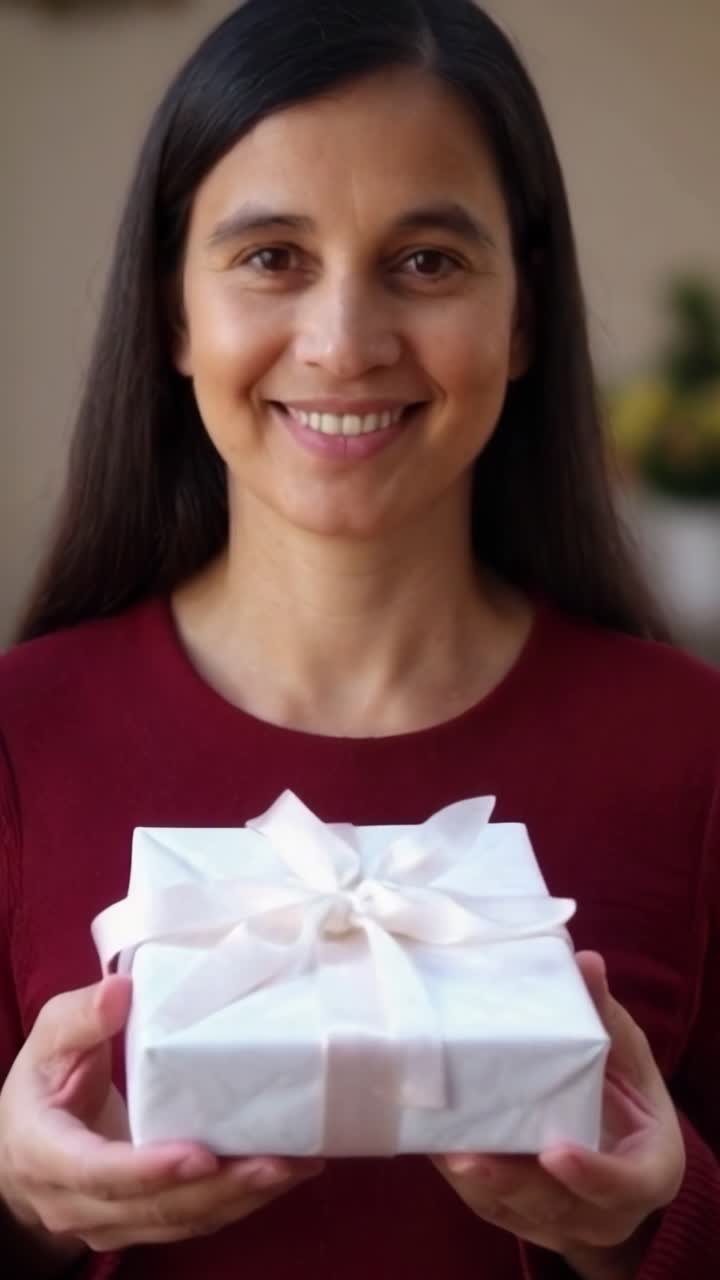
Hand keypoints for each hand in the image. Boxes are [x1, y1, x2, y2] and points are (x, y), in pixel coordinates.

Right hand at [0, 976, 323, 1252]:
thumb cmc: (42, 1080)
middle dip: (219, 1188)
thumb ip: (81, 1017)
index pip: (99, 1172)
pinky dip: (239, 1202)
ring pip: (180, 1222)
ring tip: (295, 1167)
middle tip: (278, 1162)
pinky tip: (283, 1175)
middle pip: (154, 1208)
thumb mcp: (49, 1039)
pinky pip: (193, 1221)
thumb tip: (121, 990)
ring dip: (240, 1198)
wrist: (24, 1144)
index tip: (201, 1153)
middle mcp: (76, 1202)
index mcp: (45, 1154)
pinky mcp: (142, 1224)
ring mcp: (110, 1222)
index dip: (150, 1169)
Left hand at [432, 952, 685, 1278]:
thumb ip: (602, 1014)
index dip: (596, 1174)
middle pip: (562, 1208)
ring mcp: (564, 1223)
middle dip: (514, 1184)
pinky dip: (464, 1181)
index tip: (556, 1151)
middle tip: (470, 1157)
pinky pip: (491, 1208)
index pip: (629, 1183)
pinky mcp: (522, 1217)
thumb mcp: (625, 1051)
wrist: (614, 1133)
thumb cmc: (623, 1087)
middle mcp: (608, 1209)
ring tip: (443, 1150)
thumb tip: (584, 961)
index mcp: (650, 1166)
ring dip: (478, 1184)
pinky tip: (435, 1146)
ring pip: (518, 1214)